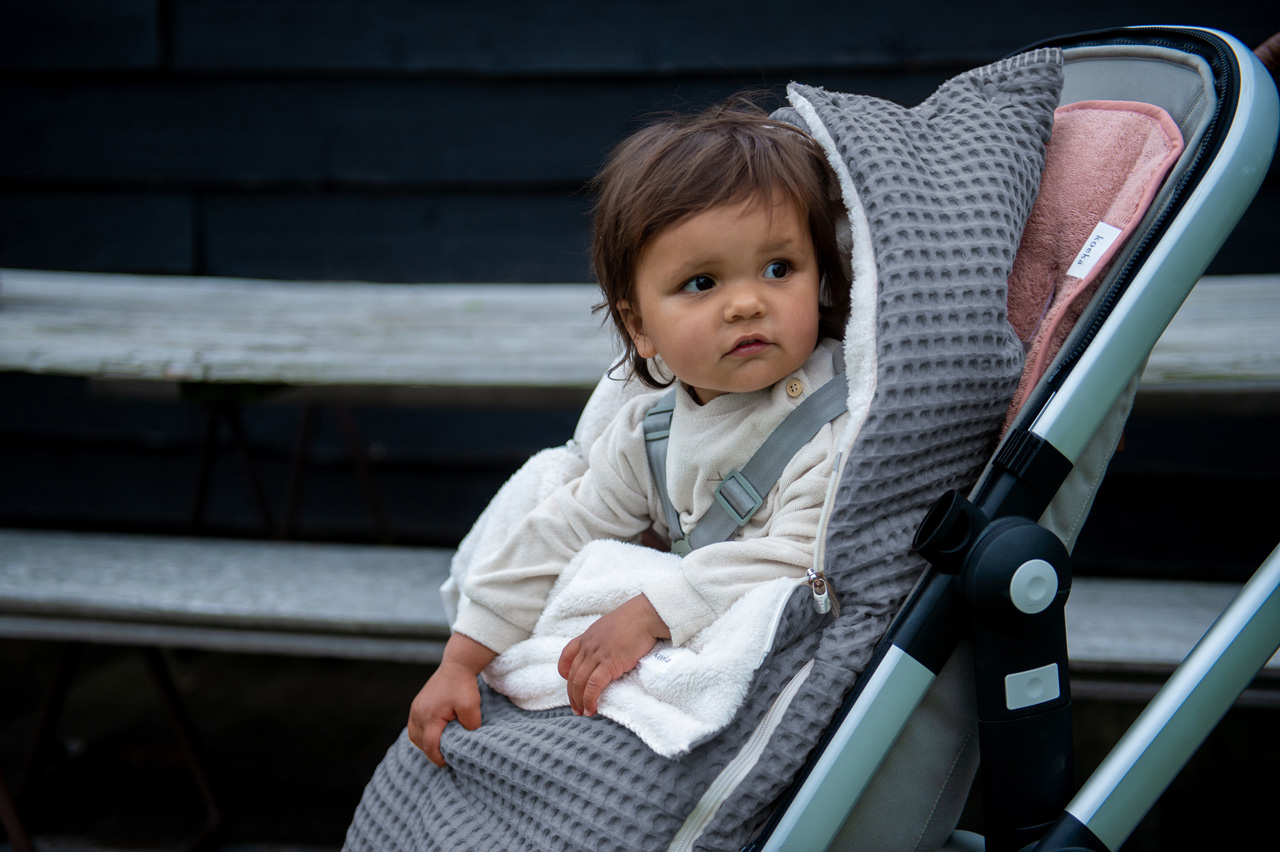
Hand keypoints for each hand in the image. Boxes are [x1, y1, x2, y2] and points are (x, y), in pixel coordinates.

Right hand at [407, 633, 494, 766]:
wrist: (457, 665)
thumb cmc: (463, 685)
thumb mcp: (471, 706)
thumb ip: (470, 726)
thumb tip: (467, 738)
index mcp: (430, 717)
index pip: (429, 746)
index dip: (437, 758)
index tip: (447, 763)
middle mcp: (418, 713)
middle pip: (418, 742)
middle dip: (430, 752)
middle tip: (445, 756)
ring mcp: (416, 708)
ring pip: (413, 734)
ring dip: (424, 743)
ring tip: (439, 746)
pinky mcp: (417, 703)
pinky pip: (414, 725)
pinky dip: (421, 733)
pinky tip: (433, 734)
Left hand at [557, 594, 669, 716]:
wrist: (644, 615)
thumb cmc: (634, 619)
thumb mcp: (611, 626)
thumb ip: (604, 638)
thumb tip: (610, 648)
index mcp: (587, 637)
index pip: (567, 655)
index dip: (565, 672)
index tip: (569, 682)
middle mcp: (588, 646)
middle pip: (572, 674)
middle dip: (572, 694)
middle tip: (576, 707)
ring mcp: (597, 655)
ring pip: (579, 682)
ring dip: (579, 701)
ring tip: (583, 712)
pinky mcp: (609, 664)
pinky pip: (593, 685)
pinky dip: (590, 699)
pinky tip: (592, 708)